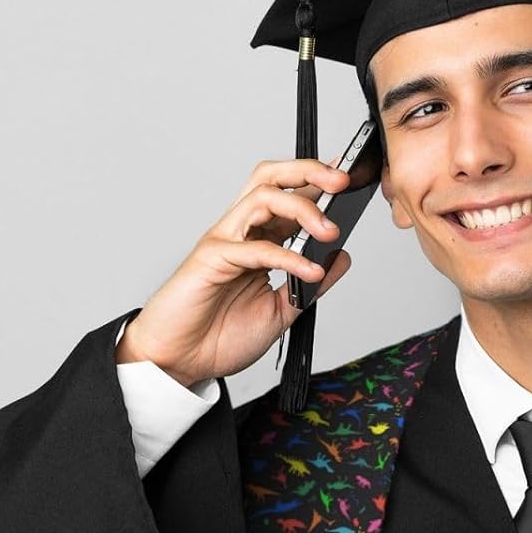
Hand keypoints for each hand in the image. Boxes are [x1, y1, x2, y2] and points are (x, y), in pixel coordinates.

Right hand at [115, 158, 354, 387]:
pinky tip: (310, 272)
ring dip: (302, 208)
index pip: (288, 195)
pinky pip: (254, 248)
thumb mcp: (282, 309)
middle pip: (271, 178)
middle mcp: (240, 231)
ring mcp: (224, 240)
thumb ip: (311, 284)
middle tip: (342, 180)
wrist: (180, 361)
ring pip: (262, 197)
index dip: (318, 182)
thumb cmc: (220, 335)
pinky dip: (287, 257)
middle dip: (308, 171)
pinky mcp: (211, 258)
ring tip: (330, 231)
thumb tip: (341, 256)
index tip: (351, 180)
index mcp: (258, 238)